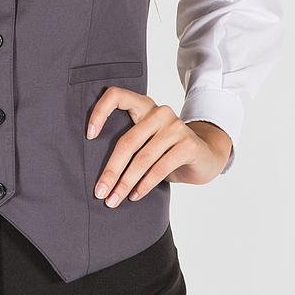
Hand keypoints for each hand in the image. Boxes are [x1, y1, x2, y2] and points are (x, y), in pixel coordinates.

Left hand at [86, 87, 232, 201]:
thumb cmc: (167, 151)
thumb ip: (128, 144)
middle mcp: (159, 112)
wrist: (206, 156)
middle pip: (127, 141)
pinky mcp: (188, 144)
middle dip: (111, 170)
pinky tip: (136, 195)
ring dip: (126, 183)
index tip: (89, 135)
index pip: (116, 95)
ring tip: (114, 199)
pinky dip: (145, 185)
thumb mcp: (146, 141)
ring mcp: (175, 126)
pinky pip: (160, 168)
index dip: (99, 112)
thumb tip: (98, 171)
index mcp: (144, 105)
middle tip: (100, 191)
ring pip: (142, 158)